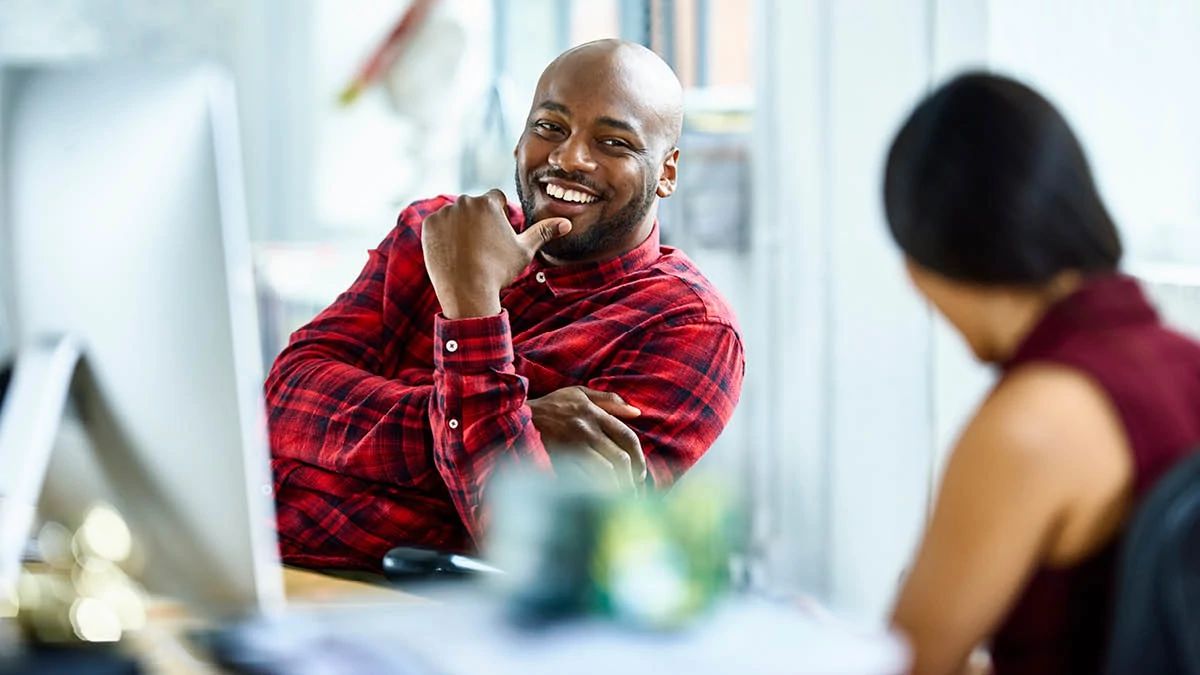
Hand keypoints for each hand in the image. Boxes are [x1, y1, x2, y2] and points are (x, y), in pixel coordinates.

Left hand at [421, 190, 571, 318]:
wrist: (467, 291)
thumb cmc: (499, 271)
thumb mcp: (524, 250)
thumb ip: (543, 232)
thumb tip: (566, 223)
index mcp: (489, 202)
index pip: (496, 199)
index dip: (499, 217)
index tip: (497, 237)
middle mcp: (465, 202)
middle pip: (474, 206)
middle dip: (478, 221)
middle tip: (482, 248)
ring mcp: (444, 213)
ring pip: (456, 215)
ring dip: (460, 227)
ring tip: (467, 252)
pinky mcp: (429, 226)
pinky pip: (438, 226)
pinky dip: (444, 236)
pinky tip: (453, 253)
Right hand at [528, 386, 646, 490]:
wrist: (520, 415)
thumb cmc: (553, 405)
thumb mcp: (580, 393)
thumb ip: (610, 400)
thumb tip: (636, 412)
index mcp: (595, 413)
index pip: (627, 437)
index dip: (639, 458)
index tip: (641, 473)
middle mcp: (587, 429)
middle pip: (620, 458)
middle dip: (631, 478)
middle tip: (634, 492)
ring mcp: (573, 445)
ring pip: (605, 471)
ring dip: (617, 487)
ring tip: (621, 499)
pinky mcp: (560, 459)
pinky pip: (585, 479)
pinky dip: (596, 490)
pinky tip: (601, 498)